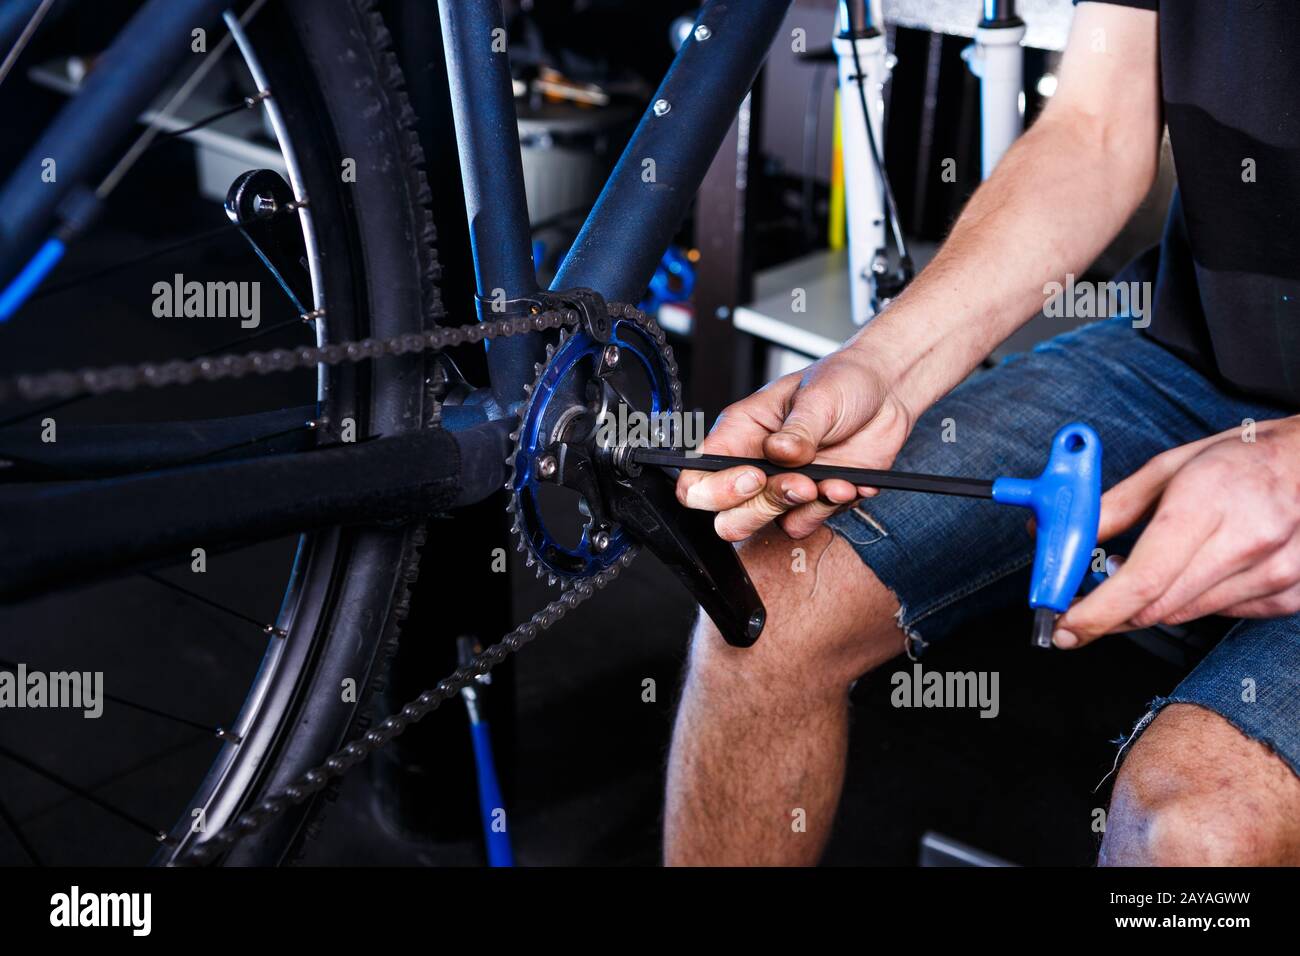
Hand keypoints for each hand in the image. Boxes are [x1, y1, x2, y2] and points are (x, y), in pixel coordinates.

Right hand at [675, 347, 914, 540]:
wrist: (886, 393)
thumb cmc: (841, 381)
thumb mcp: (818, 396)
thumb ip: (797, 430)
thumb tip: (779, 453)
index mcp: (739, 433)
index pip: (698, 478)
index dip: (715, 491)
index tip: (753, 477)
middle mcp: (754, 464)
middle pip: (727, 516)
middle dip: (759, 509)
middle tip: (797, 483)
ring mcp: (781, 486)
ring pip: (764, 526)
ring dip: (798, 509)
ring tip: (827, 482)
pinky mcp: (812, 501)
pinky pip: (805, 523)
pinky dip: (827, 509)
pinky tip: (847, 482)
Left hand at [1054, 416, 1299, 647]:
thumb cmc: (1243, 459)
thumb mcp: (1169, 467)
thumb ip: (1110, 508)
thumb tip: (1060, 535)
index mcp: (1207, 502)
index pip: (1142, 580)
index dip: (1096, 612)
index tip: (1064, 624)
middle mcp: (1246, 542)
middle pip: (1157, 607)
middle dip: (1110, 612)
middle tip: (1083, 603)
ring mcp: (1274, 573)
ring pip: (1183, 615)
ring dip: (1151, 602)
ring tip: (1148, 567)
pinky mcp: (1289, 596)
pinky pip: (1219, 614)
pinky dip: (1193, 599)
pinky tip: (1198, 568)